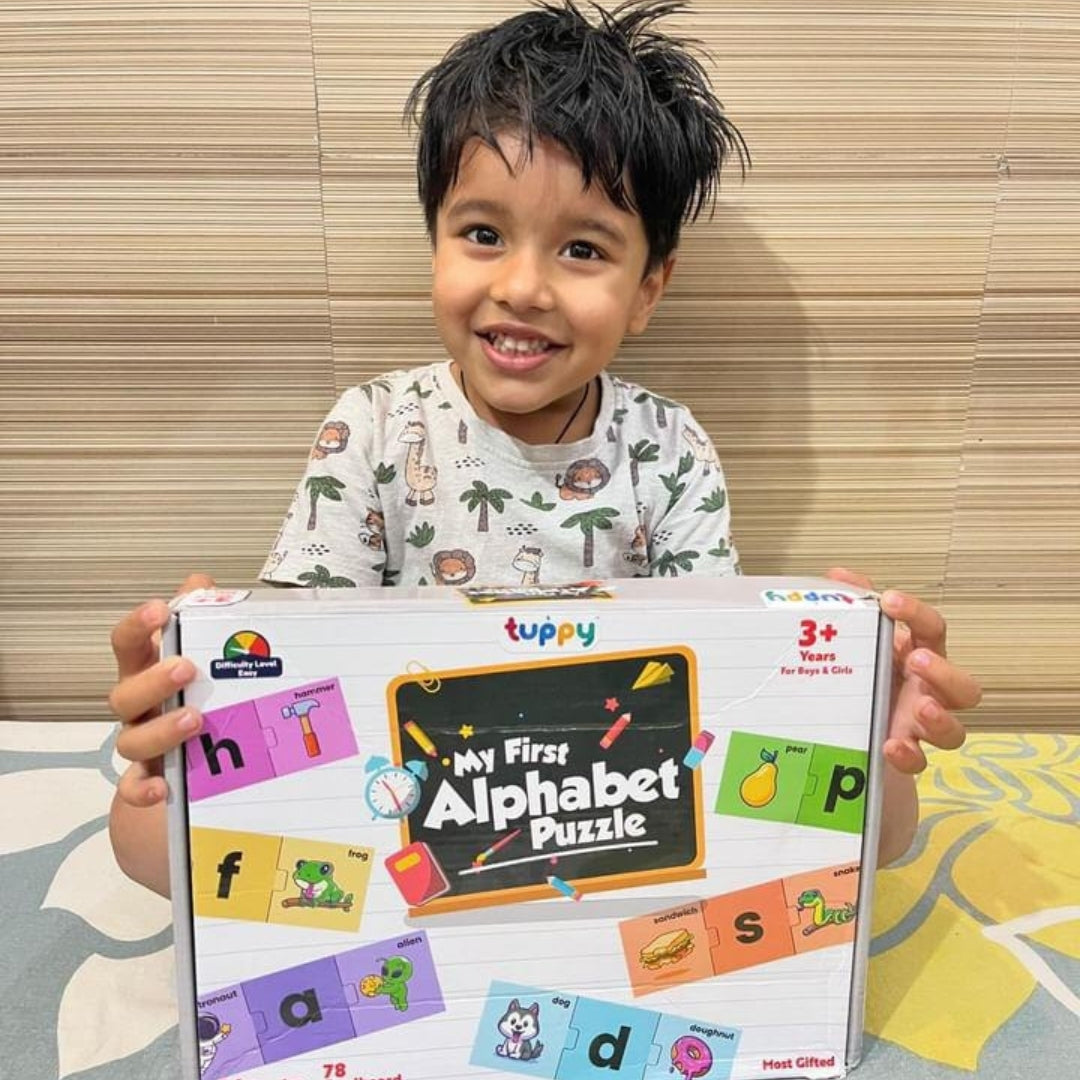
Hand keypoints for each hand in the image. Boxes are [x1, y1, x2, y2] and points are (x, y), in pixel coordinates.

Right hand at [108, 573, 214, 807]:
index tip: (159, 609)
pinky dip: (143, 789)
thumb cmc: (193, 692)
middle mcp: (138, 707)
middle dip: (153, 681)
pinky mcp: (151, 778)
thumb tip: (201, 583)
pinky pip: (134, 788)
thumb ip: (200, 617)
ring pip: (132, 741)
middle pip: (124, 695)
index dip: (138, 625)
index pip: (128, 644)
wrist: (187, 754)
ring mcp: (142, 743)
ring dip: (161, 730)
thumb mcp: (201, 653)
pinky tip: (162, 788)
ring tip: (194, 719)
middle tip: (185, 669)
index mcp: (146, 671)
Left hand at [826, 568, 980, 773]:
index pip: (933, 629)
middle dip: (945, 672)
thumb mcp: (860, 644)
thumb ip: (853, 609)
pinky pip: (921, 761)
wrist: (853, 732)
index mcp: (918, 656)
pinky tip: (891, 746)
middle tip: (918, 660)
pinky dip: (909, 756)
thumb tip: (838, 576)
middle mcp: (929, 692)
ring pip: (956, 730)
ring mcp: (922, 726)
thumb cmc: (865, 678)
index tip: (890, 600)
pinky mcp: (909, 755)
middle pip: (964, 686)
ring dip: (942, 719)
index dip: (917, 613)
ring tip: (920, 709)